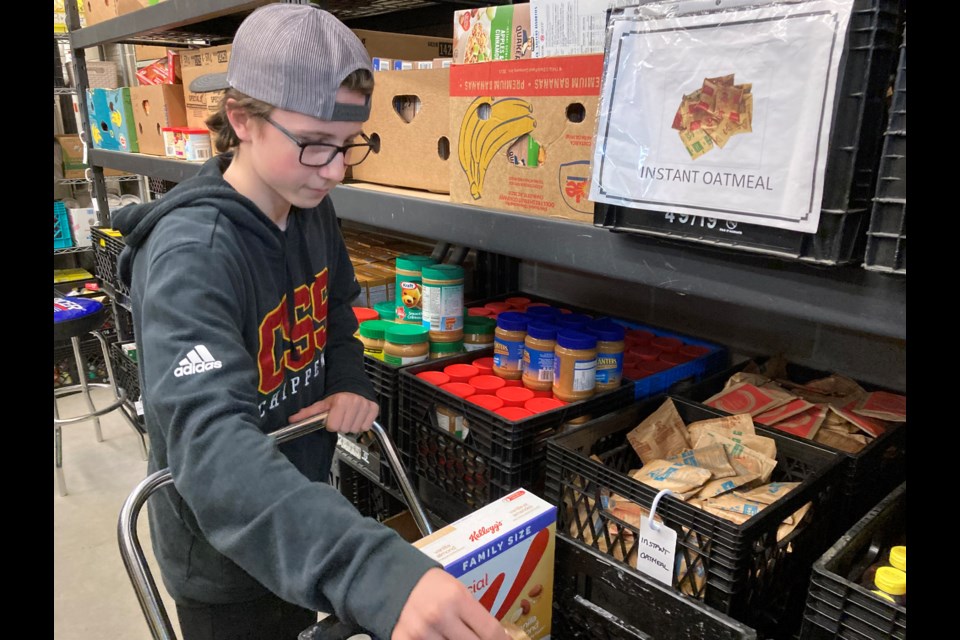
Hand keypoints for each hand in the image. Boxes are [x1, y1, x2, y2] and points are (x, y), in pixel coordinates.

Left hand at [287, 392, 377, 433]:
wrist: (353, 381)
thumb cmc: (337, 393)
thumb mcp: (322, 402)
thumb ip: (308, 413)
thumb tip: (292, 420)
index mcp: (341, 401)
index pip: (333, 426)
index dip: (331, 423)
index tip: (332, 417)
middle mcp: (355, 403)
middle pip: (344, 429)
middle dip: (341, 424)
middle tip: (341, 416)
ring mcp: (366, 406)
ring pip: (356, 429)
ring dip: (351, 425)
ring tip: (349, 415)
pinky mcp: (374, 409)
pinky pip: (366, 426)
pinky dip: (361, 424)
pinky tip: (357, 416)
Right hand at [392, 568, 506, 639]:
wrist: (393, 581)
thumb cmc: (431, 586)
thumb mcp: (458, 590)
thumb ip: (475, 614)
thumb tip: (499, 638)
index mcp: (456, 598)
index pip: (490, 631)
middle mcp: (439, 616)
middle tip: (479, 639)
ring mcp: (421, 633)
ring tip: (457, 636)